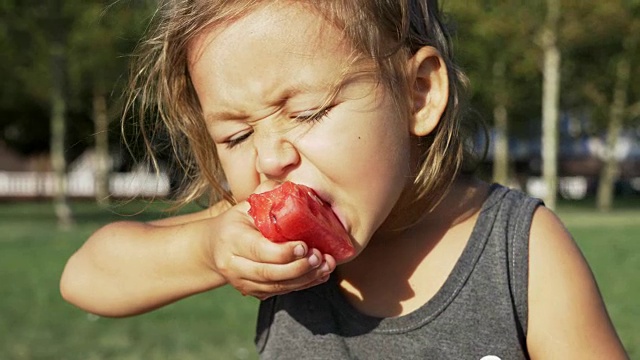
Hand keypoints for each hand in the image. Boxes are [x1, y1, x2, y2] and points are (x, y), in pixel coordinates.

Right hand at [205, 191, 335, 299]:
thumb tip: (292, 187)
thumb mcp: (246, 205)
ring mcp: (242, 281)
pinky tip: (319, 274)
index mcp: (232, 238)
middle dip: (299, 267)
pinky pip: (280, 291)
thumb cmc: (237, 221)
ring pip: (277, 286)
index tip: (305, 245)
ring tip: (325, 266)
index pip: (259, 250)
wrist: (213, 248)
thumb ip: (267, 196)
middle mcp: (233, 264)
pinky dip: (302, 284)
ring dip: (305, 278)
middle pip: (269, 273)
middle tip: (320, 257)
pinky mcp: (252, 292)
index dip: (283, 251)